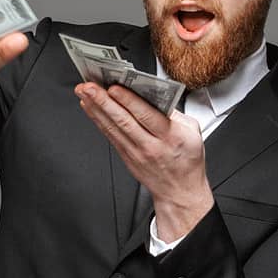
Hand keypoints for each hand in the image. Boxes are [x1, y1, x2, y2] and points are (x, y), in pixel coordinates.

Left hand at [76, 82, 213, 241]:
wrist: (180, 191)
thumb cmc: (187, 160)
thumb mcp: (193, 132)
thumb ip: (175, 112)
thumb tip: (155, 93)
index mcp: (171, 136)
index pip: (146, 115)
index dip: (128, 101)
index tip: (114, 87)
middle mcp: (151, 145)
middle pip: (123, 120)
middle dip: (103, 101)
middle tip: (89, 86)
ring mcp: (136, 153)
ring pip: (112, 127)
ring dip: (95, 108)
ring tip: (84, 92)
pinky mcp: (126, 157)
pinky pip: (110, 135)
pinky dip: (98, 119)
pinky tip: (90, 107)